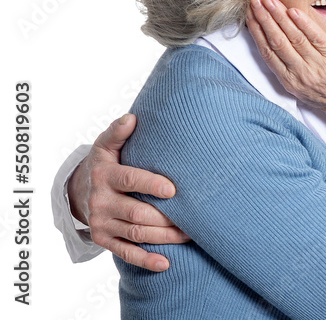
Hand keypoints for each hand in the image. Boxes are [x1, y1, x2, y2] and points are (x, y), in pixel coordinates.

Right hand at [67, 114, 189, 270]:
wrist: (78, 190)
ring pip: (135, 233)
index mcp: (105, 175)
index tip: (173, 190)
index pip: (130, 180)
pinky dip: (146, 259)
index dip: (151, 184)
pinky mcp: (103, 239)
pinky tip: (166, 263)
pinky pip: (126, 253)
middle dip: (165, 217)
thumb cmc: (105, 163)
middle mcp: (101, 201)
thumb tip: (131, 118)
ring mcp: (101, 222)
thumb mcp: (106, 145)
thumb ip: (118, 132)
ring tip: (189, 236)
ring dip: (164, 238)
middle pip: (136, 212)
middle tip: (193, 219)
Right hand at [246, 0, 325, 137]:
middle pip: (276, 41)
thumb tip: (280, 46)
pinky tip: (294, 11)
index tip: (250, 14)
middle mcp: (300, 73)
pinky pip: (316, 38)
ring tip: (269, 0)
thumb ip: (292, 70)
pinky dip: (304, 24)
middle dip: (263, 18)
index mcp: (290, 81)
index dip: (257, 31)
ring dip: (279, 16)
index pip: (267, 52)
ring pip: (293, 37)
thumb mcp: (305, 89)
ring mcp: (317, 65)